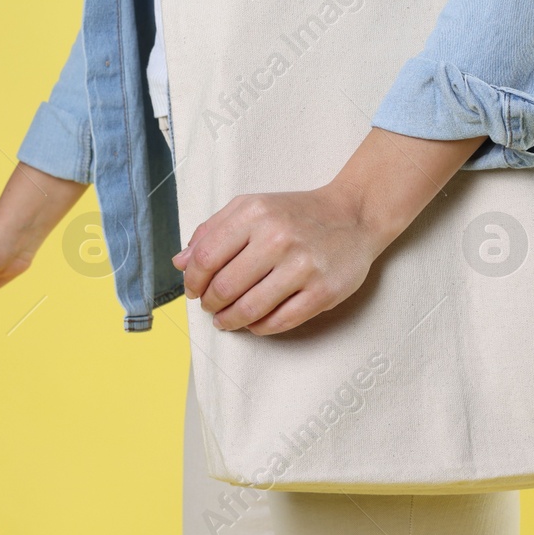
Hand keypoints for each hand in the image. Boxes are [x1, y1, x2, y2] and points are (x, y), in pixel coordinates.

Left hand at [173, 127, 485, 334]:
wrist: (353, 215)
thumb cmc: (296, 213)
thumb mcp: (252, 207)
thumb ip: (213, 230)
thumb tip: (180, 263)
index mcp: (255, 213)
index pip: (206, 258)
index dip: (193, 280)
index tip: (194, 290)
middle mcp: (278, 237)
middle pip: (224, 287)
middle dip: (210, 304)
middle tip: (211, 307)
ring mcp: (302, 267)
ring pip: (248, 309)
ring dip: (229, 321)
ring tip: (226, 320)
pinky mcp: (322, 292)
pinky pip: (279, 322)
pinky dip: (259, 327)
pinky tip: (254, 322)